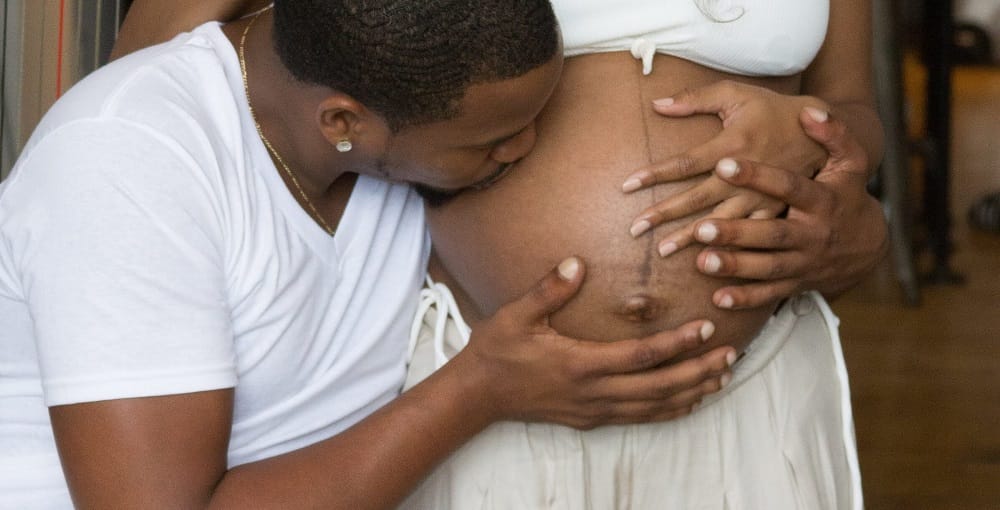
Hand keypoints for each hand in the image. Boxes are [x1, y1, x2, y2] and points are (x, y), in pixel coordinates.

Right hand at [455, 257, 735, 429]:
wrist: (478, 394)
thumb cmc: (497, 350)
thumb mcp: (516, 315)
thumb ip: (549, 290)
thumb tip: (577, 263)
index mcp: (580, 364)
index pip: (642, 356)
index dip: (678, 343)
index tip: (706, 328)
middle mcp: (594, 392)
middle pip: (659, 386)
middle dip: (698, 371)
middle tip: (731, 354)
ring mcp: (594, 409)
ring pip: (655, 406)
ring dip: (691, 392)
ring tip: (721, 376)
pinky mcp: (591, 418)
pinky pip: (640, 418)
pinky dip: (670, 410)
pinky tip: (689, 400)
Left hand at [624, 81, 832, 255]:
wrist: (821, 135)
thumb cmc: (773, 110)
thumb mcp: (737, 94)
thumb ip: (696, 98)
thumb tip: (656, 103)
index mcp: (732, 145)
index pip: (685, 163)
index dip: (655, 173)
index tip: (627, 185)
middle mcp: (744, 176)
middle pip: (697, 198)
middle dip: (664, 214)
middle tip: (635, 228)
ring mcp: (760, 198)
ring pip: (720, 223)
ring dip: (691, 238)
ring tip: (663, 252)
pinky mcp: (773, 214)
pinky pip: (749, 237)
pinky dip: (731, 252)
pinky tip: (709, 265)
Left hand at [688, 112, 887, 308]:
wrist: (869, 243)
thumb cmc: (845, 193)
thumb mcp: (849, 162)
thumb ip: (833, 134)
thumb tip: (810, 110)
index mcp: (822, 199)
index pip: (788, 185)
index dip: (759, 175)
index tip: (724, 163)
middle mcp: (814, 233)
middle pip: (773, 233)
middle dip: (738, 233)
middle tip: (701, 227)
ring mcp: (805, 262)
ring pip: (768, 266)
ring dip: (735, 266)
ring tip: (701, 261)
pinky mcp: (797, 283)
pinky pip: (770, 294)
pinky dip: (746, 298)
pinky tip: (718, 298)